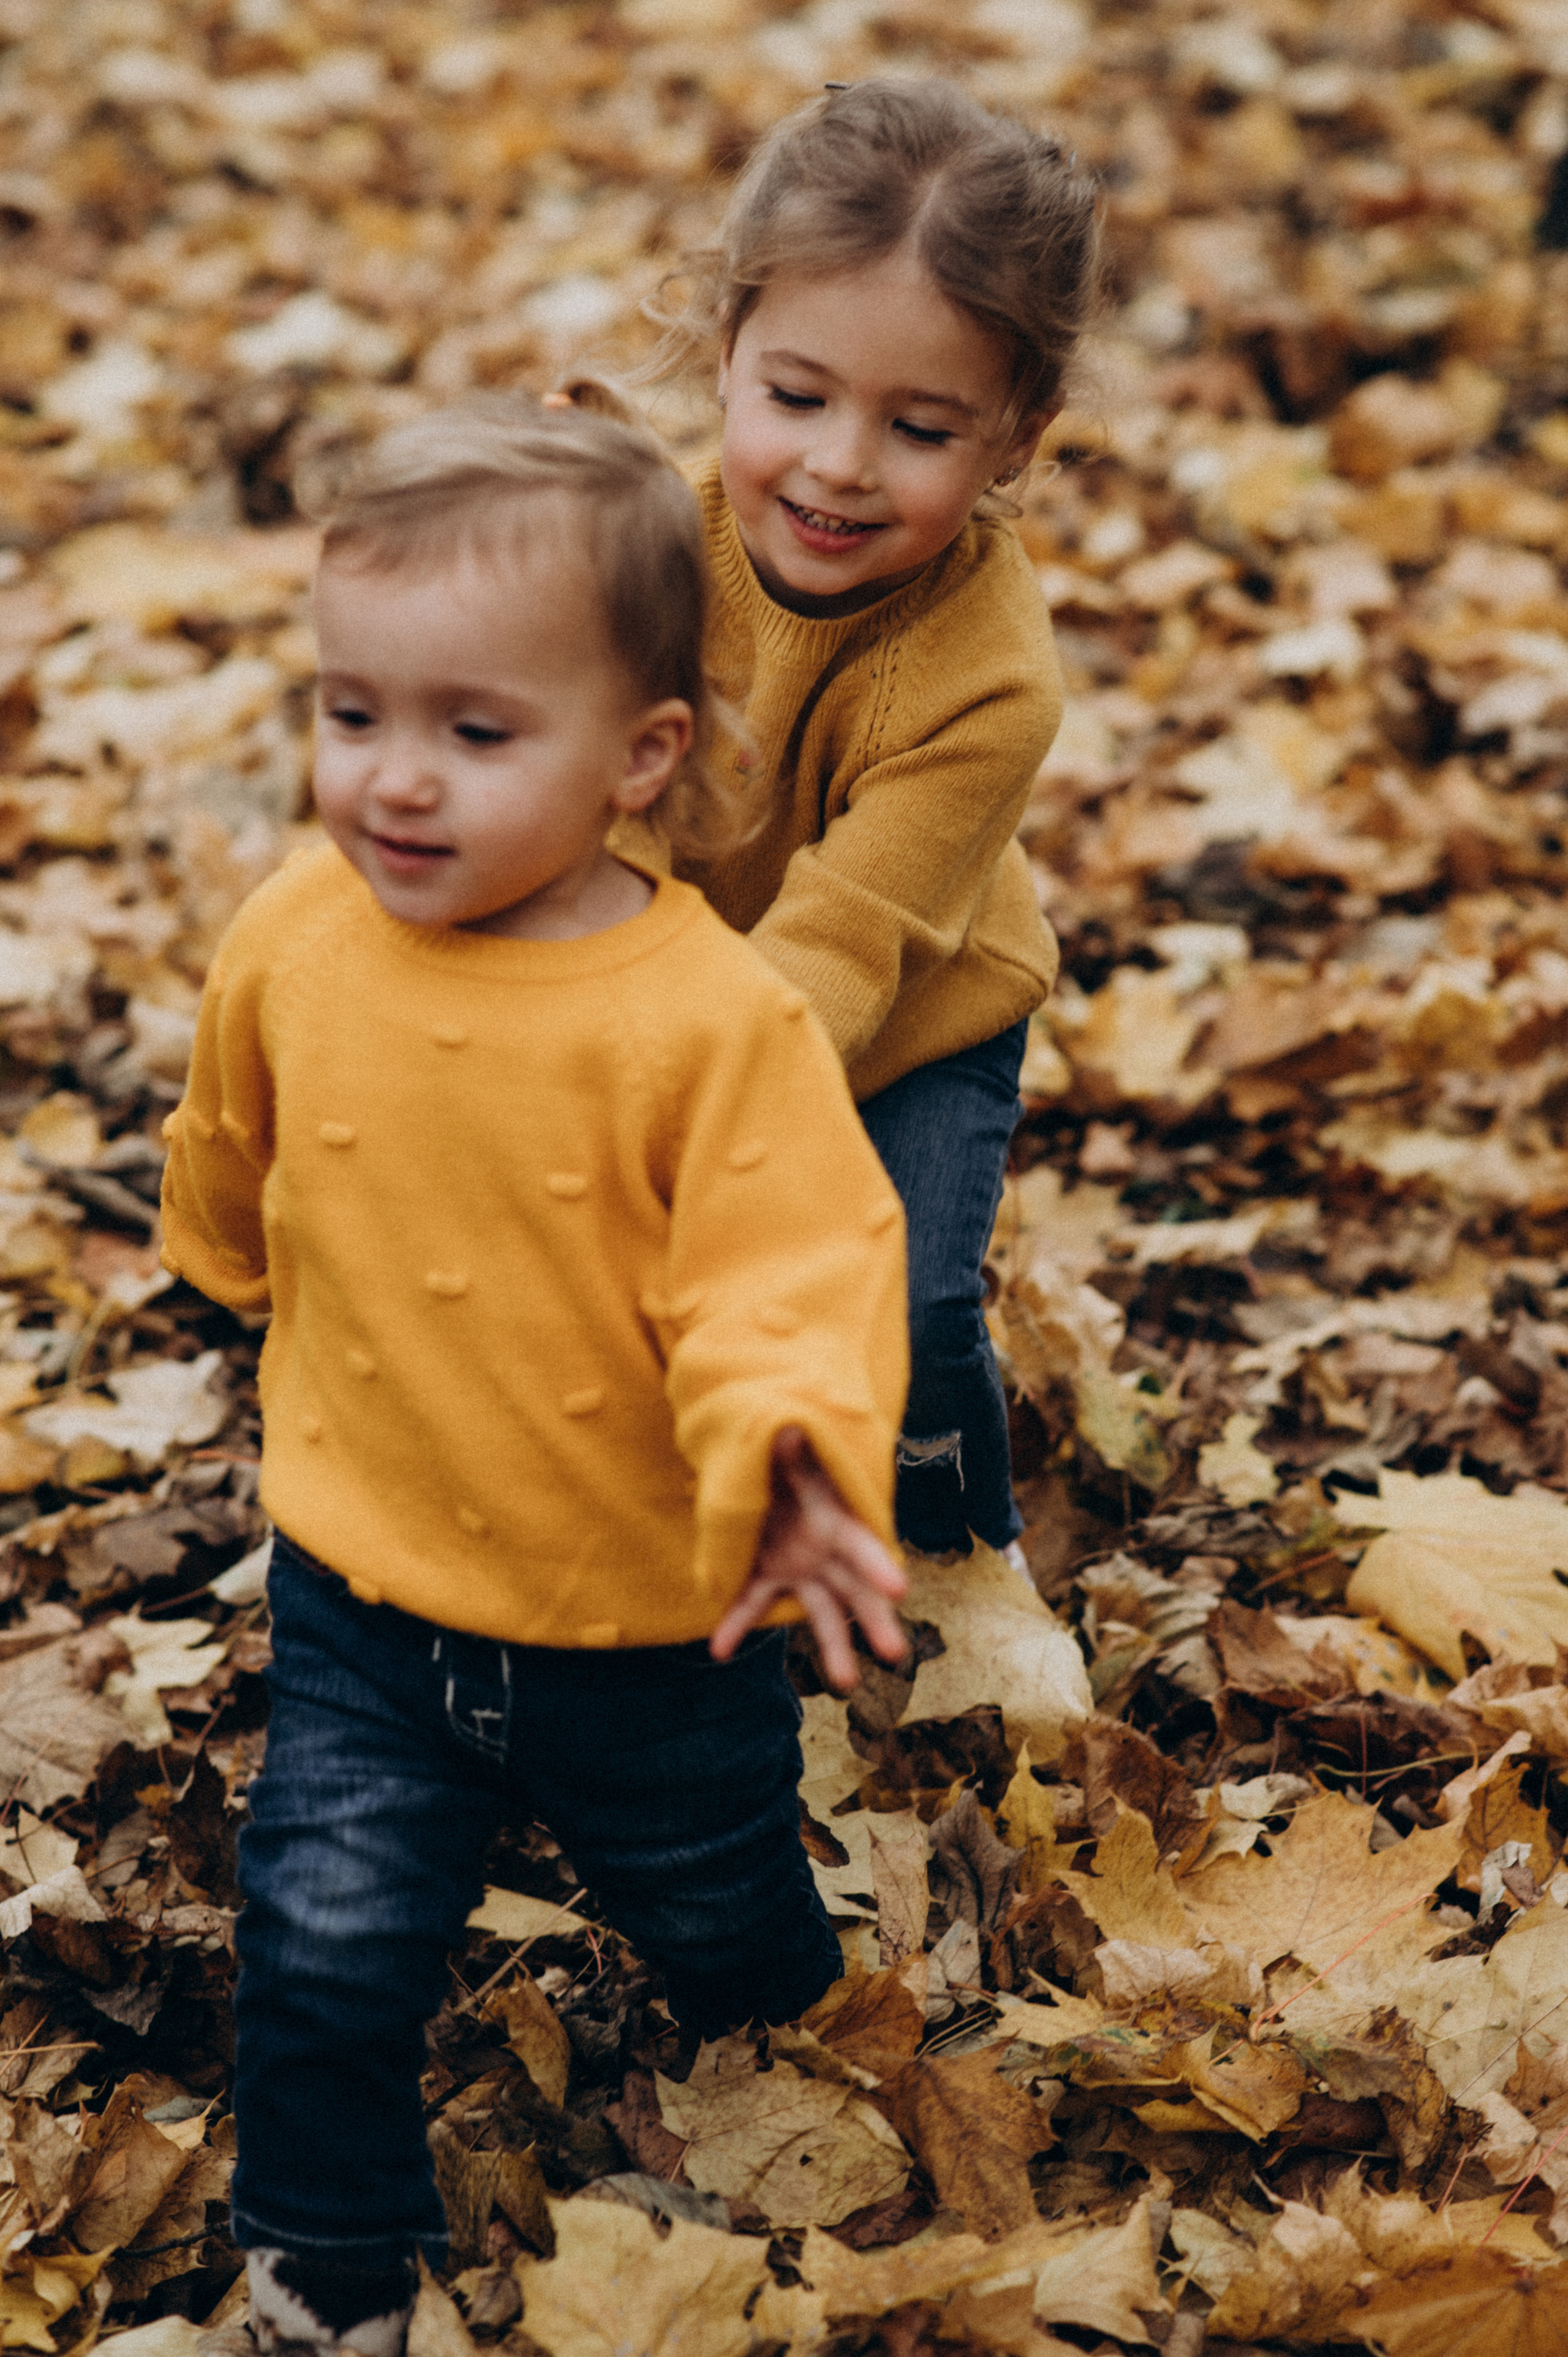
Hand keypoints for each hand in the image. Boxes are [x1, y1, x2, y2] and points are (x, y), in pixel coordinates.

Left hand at [709, 1426, 908, 1690]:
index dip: (880, 1566)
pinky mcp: (768, 1577)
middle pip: (858, 1592)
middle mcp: (827, 1554)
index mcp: (838, 1522)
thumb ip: (790, 1450)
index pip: (864, 1547)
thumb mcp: (789, 1450)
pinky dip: (737, 1624)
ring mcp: (800, 1570)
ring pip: (822, 1613)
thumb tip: (787, 1432)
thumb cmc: (788, 1457)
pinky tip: (720, 1649)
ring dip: (834, 1648)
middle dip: (876, 1620)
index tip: (901, 1589)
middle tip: (895, 1652)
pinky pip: (753, 1604)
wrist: (766, 1469)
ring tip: (846, 1683)